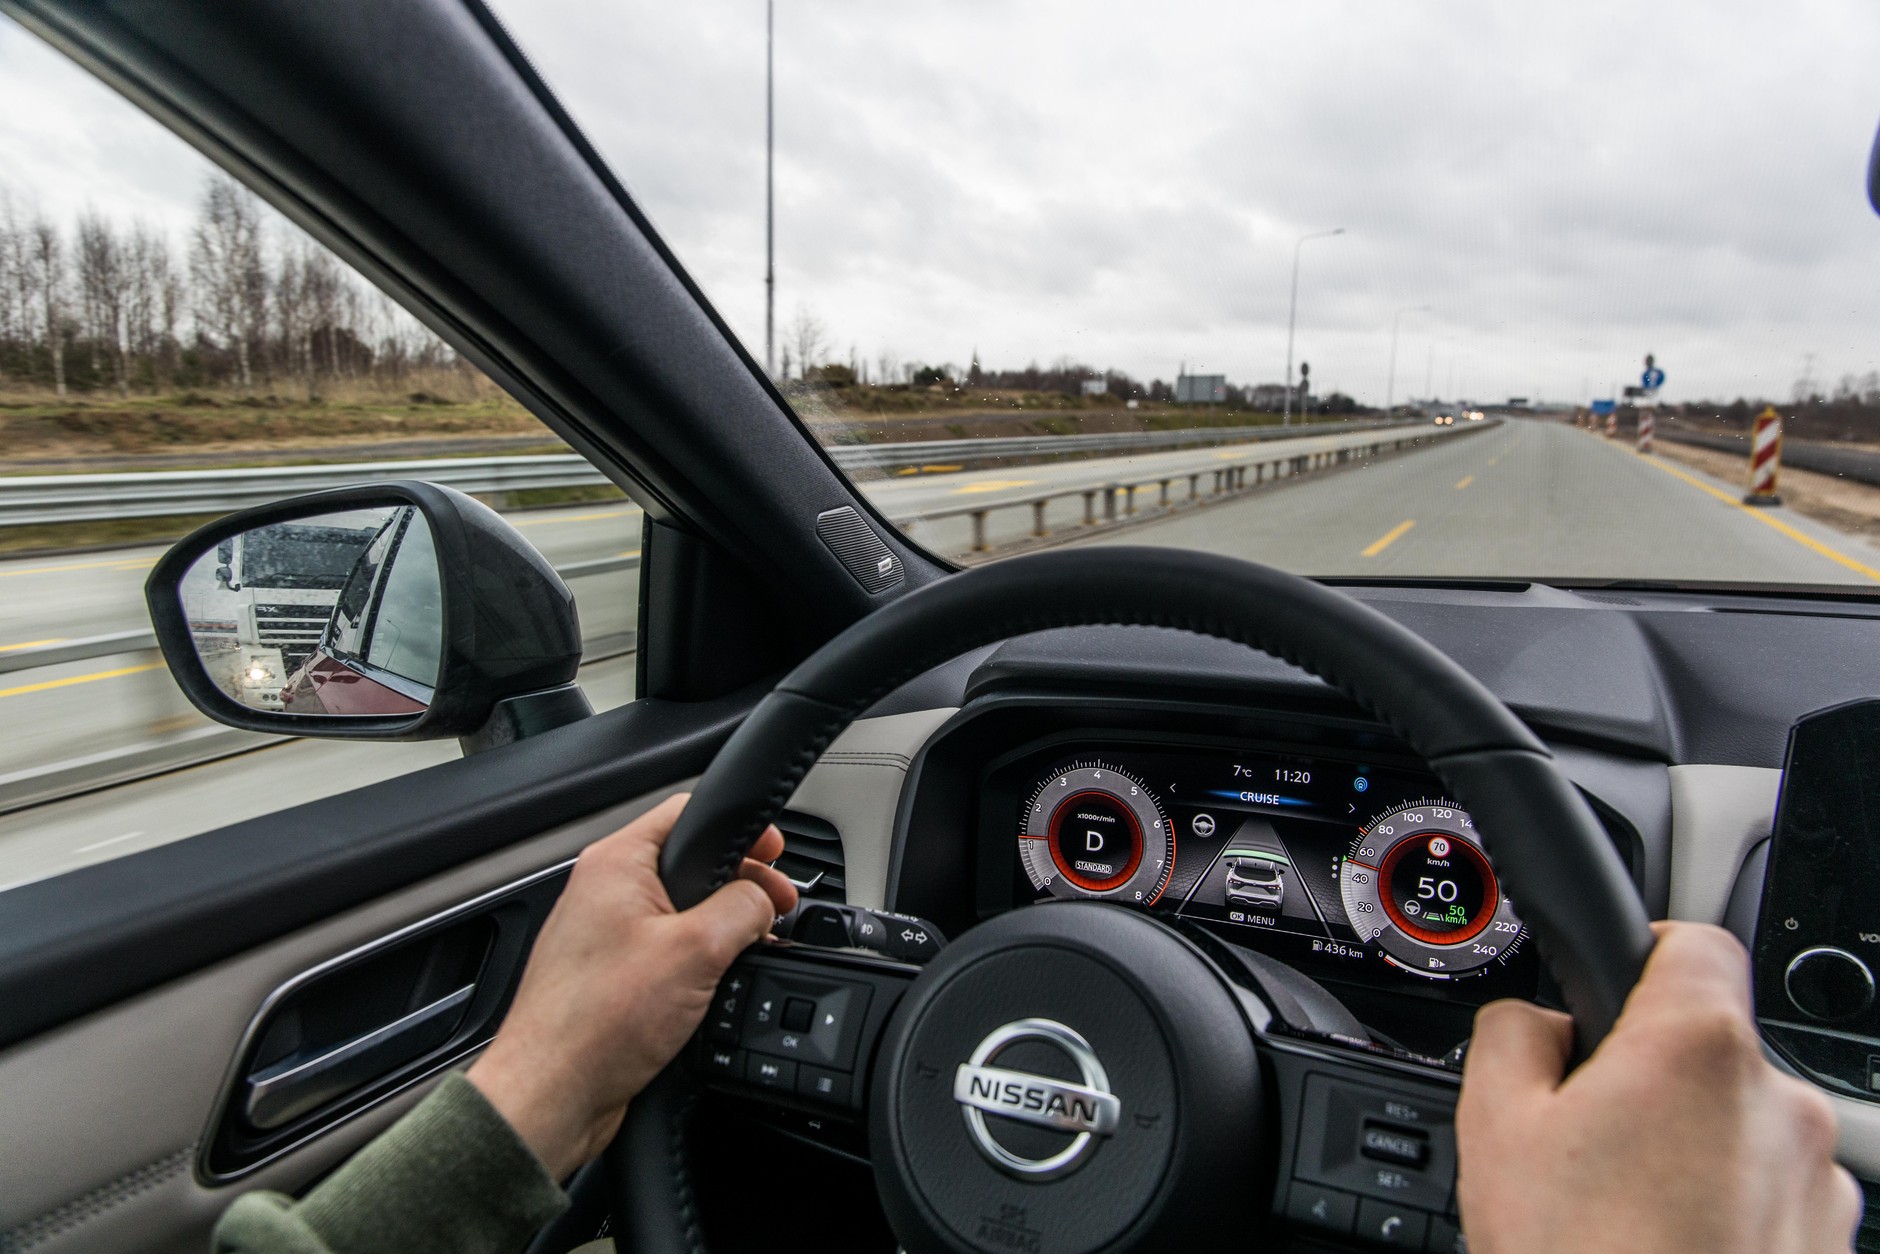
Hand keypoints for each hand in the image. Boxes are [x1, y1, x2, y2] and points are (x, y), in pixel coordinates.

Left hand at [466, 793, 796, 1177]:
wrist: (551, 1097)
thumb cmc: (595, 1025)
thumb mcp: (695, 951)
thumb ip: (741, 910)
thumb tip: (762, 901)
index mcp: (616, 864)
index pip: (686, 813)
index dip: (741, 828)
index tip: (774, 850)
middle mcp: (605, 892)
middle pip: (690, 863)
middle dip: (742, 884)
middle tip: (777, 907)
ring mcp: (606, 935)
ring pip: (682, 911)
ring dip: (724, 927)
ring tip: (756, 948)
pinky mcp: (612, 976)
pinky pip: (667, 951)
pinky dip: (699, 959)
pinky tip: (721, 984)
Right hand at [1457, 921, 1858, 1253]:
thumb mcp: (1493, 1126)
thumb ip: (1513, 1035)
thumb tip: (1537, 1023)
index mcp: (1698, 1048)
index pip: (1694, 943)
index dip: (1643, 956)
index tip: (1607, 994)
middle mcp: (1782, 1104)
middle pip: (1710, 1048)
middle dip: (1650, 1078)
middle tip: (1583, 1139)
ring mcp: (1819, 1185)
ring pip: (1740, 1129)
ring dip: (1691, 1152)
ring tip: (1621, 1217)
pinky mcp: (1830, 1249)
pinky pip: (1769, 1199)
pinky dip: (1724, 1213)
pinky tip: (1663, 1252)